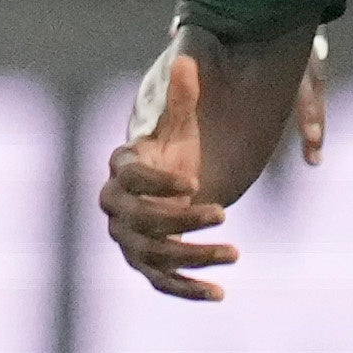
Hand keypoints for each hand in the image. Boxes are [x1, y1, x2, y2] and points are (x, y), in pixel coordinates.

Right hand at [98, 48, 238, 302]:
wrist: (166, 188)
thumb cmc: (172, 152)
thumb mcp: (180, 125)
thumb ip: (181, 98)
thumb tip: (186, 59)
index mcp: (122, 170)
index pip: (131, 178)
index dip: (158, 183)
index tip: (194, 182)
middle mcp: (117, 209)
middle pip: (138, 220)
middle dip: (180, 220)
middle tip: (224, 212)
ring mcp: (130, 240)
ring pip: (153, 255)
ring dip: (192, 257)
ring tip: (235, 253)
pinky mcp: (148, 265)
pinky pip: (161, 282)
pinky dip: (187, 290)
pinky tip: (220, 293)